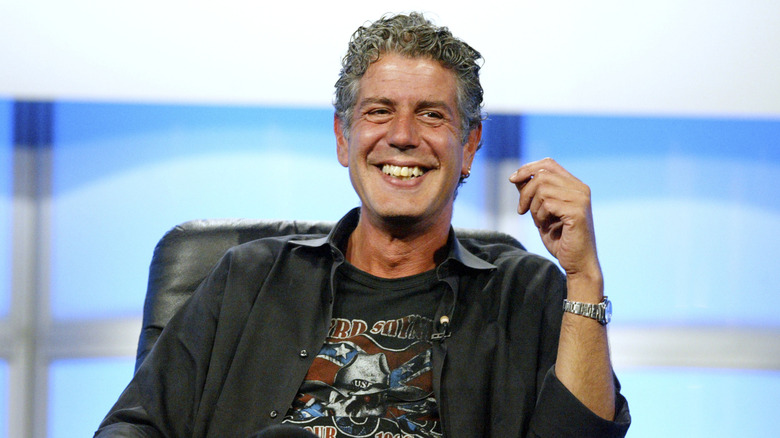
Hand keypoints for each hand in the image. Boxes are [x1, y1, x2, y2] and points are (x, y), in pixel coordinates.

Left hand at [509, 158, 600, 279]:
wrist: (577, 263)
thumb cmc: (560, 239)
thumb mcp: (542, 212)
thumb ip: (533, 194)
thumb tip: (518, 177)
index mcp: (574, 185)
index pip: (548, 164)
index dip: (528, 168)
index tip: (512, 179)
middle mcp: (580, 189)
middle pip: (542, 175)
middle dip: (525, 193)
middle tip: (522, 210)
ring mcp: (581, 199)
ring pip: (542, 189)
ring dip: (533, 207)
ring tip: (539, 222)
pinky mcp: (577, 212)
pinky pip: (547, 204)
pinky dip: (540, 216)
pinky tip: (545, 227)